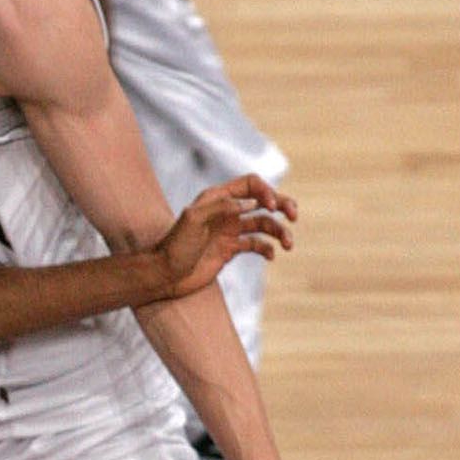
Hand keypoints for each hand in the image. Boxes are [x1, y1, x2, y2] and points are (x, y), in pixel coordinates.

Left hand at [153, 174, 296, 299]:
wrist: (164, 274)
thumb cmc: (175, 246)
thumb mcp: (194, 220)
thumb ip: (222, 207)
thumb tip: (251, 203)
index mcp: (217, 198)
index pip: (250, 184)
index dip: (266, 191)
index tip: (272, 207)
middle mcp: (226, 211)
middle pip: (262, 201)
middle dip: (282, 205)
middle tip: (294, 216)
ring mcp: (229, 230)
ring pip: (263, 224)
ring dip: (279, 231)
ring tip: (288, 244)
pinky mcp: (231, 249)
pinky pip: (257, 245)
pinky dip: (267, 248)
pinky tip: (270, 256)